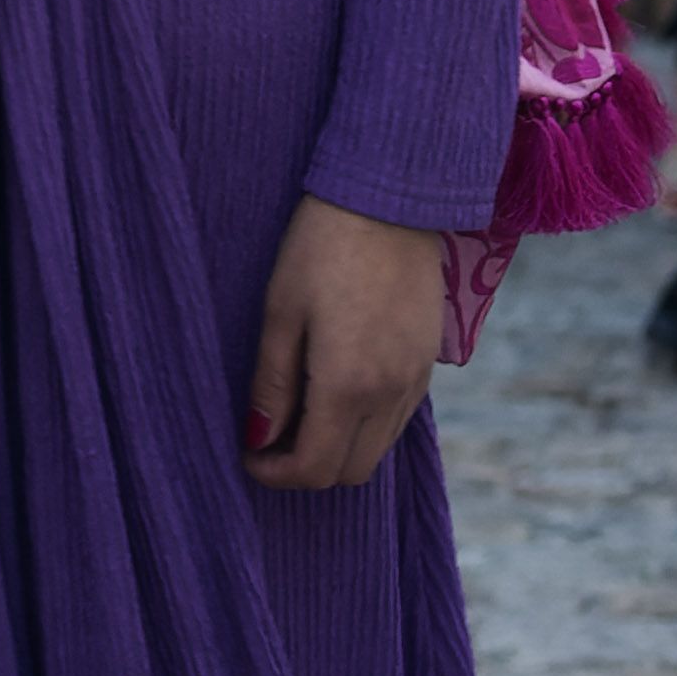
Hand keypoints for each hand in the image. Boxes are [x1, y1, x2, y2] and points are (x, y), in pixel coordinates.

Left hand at [245, 195, 444, 490]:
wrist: (389, 201)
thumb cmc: (320, 249)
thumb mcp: (280, 313)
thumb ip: (271, 384)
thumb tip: (258, 437)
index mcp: (348, 385)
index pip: (315, 468)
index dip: (276, 474)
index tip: (248, 455)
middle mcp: (390, 395)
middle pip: (350, 472)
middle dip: (306, 468)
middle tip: (269, 437)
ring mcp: (416, 382)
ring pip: (378, 450)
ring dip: (338, 449)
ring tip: (298, 414)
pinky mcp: (428, 365)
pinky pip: (397, 421)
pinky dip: (365, 426)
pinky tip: (335, 392)